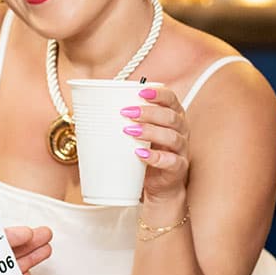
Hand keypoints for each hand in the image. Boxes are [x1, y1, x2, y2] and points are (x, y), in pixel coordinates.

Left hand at [122, 85, 189, 202]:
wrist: (157, 184)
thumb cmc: (145, 151)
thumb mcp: (137, 132)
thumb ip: (126, 119)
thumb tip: (95, 106)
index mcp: (172, 116)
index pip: (171, 99)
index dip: (159, 93)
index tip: (141, 90)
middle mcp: (180, 131)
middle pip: (171, 117)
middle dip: (149, 112)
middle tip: (127, 112)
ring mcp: (181, 150)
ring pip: (172, 137)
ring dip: (150, 132)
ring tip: (130, 131)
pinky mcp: (178, 169)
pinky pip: (172, 161)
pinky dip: (156, 158)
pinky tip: (140, 154)